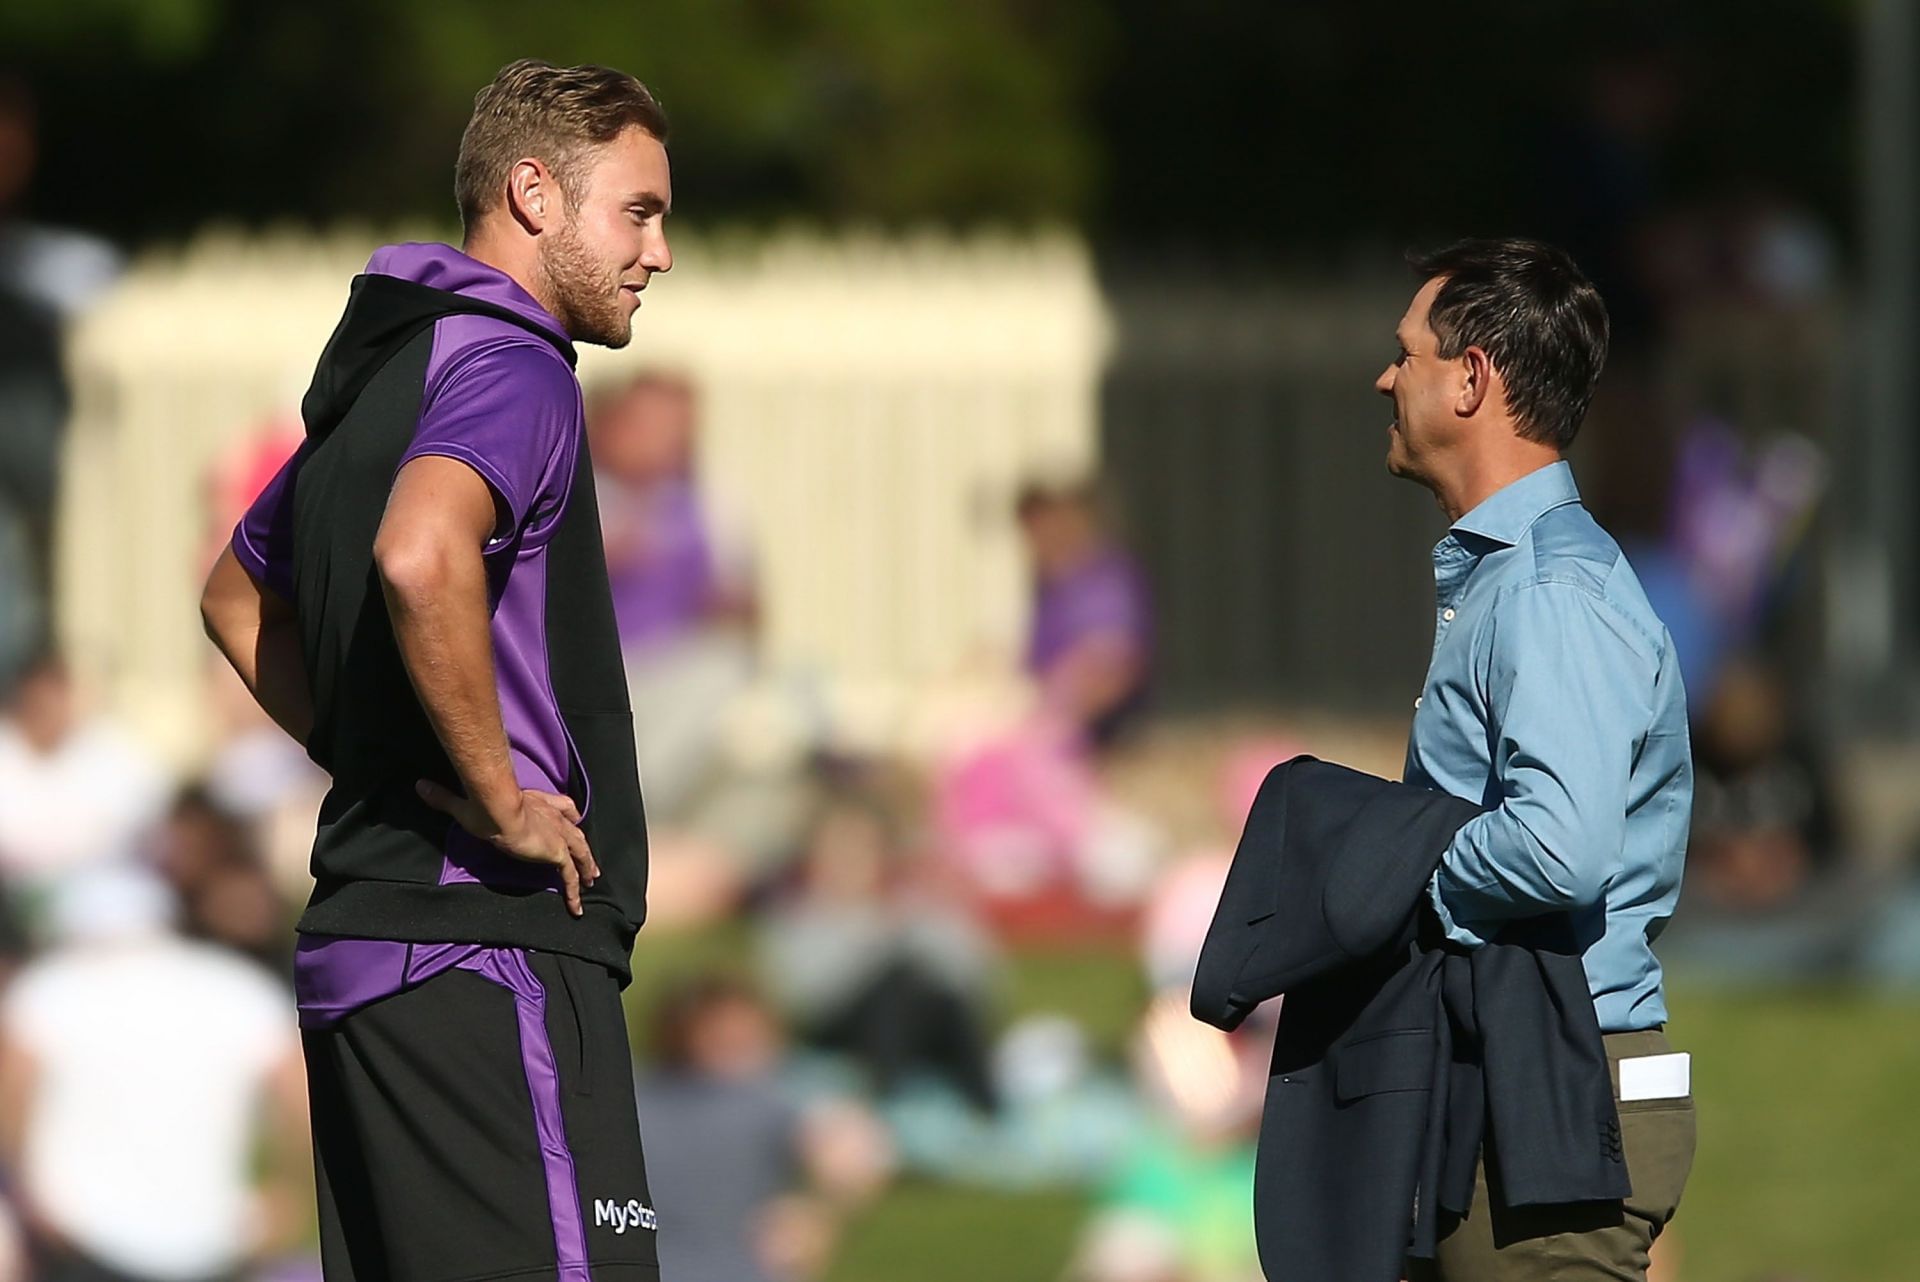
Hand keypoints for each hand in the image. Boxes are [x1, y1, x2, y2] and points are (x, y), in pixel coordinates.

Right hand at [416, 780, 599, 916]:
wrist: (499, 808)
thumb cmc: (484, 805)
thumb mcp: (464, 804)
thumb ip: (445, 797)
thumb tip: (421, 786)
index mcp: (536, 802)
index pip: (560, 806)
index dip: (566, 813)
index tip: (572, 819)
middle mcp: (552, 817)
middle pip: (575, 830)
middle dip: (582, 845)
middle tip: (589, 860)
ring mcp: (558, 835)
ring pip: (580, 852)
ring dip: (586, 866)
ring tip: (591, 880)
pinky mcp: (557, 853)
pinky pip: (570, 876)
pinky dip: (574, 892)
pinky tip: (576, 907)